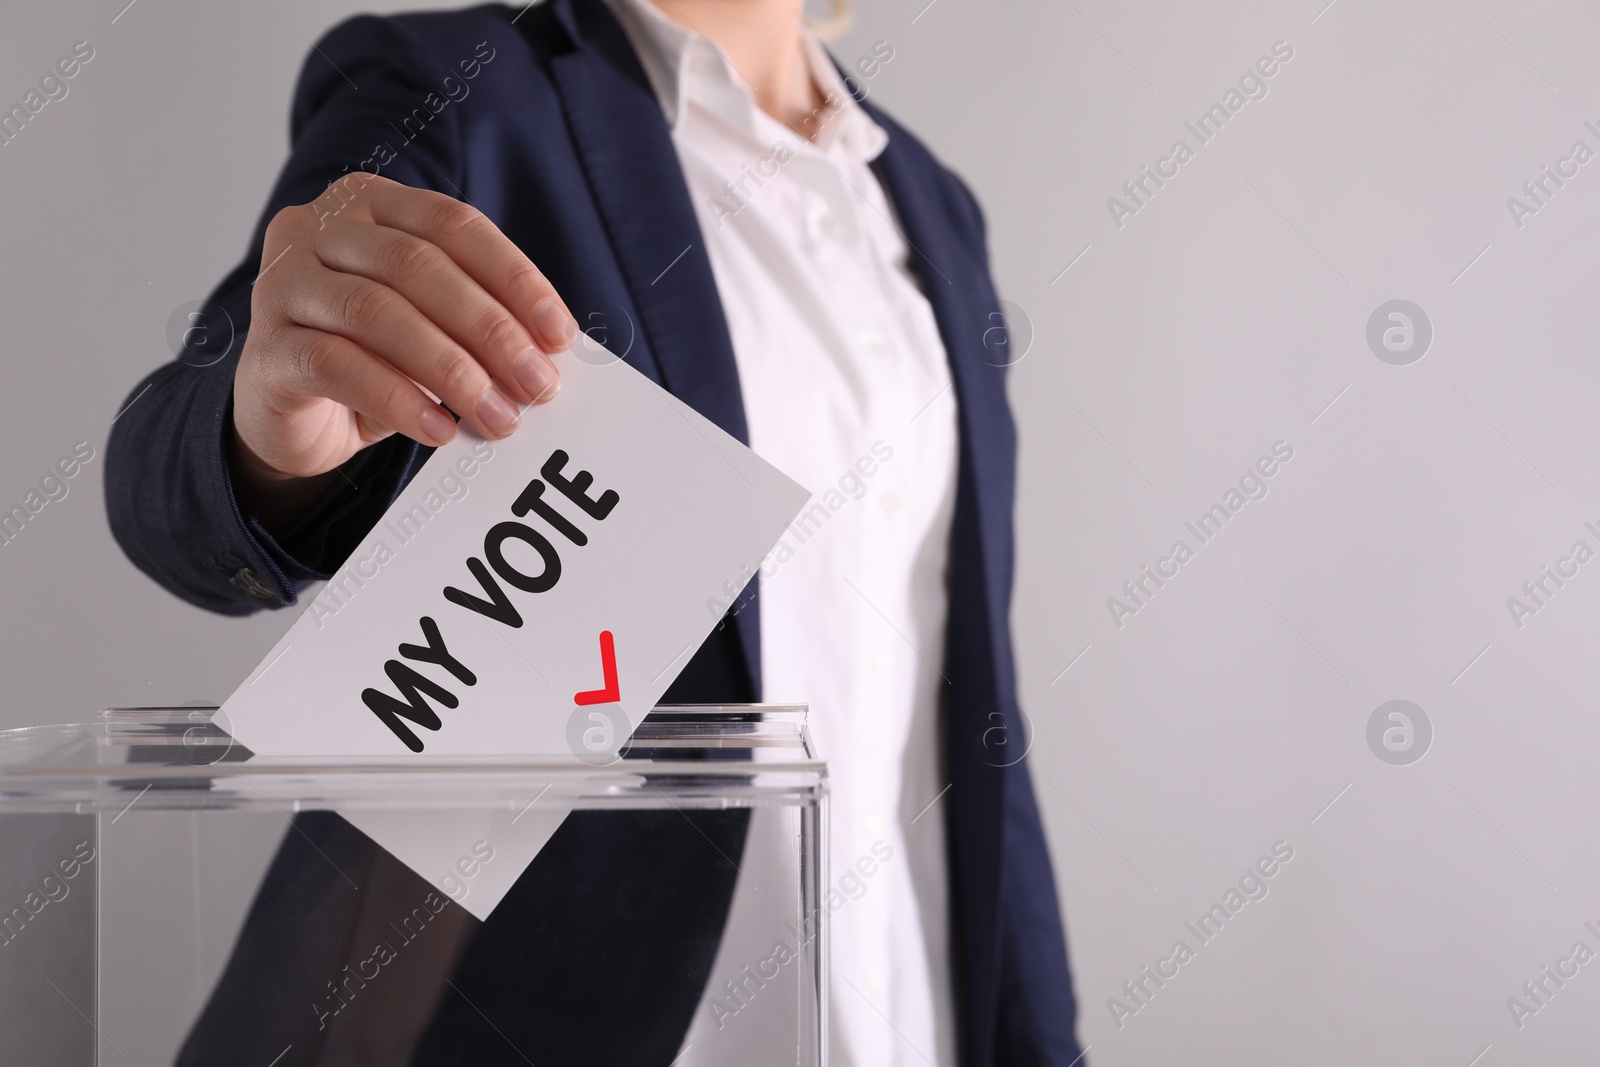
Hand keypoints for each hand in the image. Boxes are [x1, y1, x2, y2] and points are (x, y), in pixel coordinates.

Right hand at [230, 175, 576, 524]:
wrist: (293, 414)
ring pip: (376, 313)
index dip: (514, 278)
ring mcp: (281, 284)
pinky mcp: (266, 349)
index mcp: (370, 204)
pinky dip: (398, 400)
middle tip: (536, 386)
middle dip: (490, 330)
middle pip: (418, 266)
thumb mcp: (434, 327)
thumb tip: (550, 352)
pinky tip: (440, 430)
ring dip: (451, 370)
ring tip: (497, 416)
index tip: (559, 335)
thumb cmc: (374, 357)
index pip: (454, 224)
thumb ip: (480, 322)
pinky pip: (336, 366)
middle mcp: (316, 228)